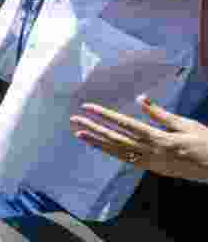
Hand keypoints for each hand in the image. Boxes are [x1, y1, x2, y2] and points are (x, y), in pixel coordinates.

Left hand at [71, 95, 207, 182]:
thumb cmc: (206, 143)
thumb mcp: (185, 125)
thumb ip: (160, 114)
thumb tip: (141, 98)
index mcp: (159, 139)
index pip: (124, 124)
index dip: (104, 115)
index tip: (87, 107)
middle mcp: (151, 153)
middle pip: (115, 139)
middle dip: (94, 129)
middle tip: (74, 120)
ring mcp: (151, 163)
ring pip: (118, 152)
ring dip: (98, 142)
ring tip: (80, 134)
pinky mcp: (154, 170)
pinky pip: (128, 160)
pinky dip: (112, 153)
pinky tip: (102, 147)